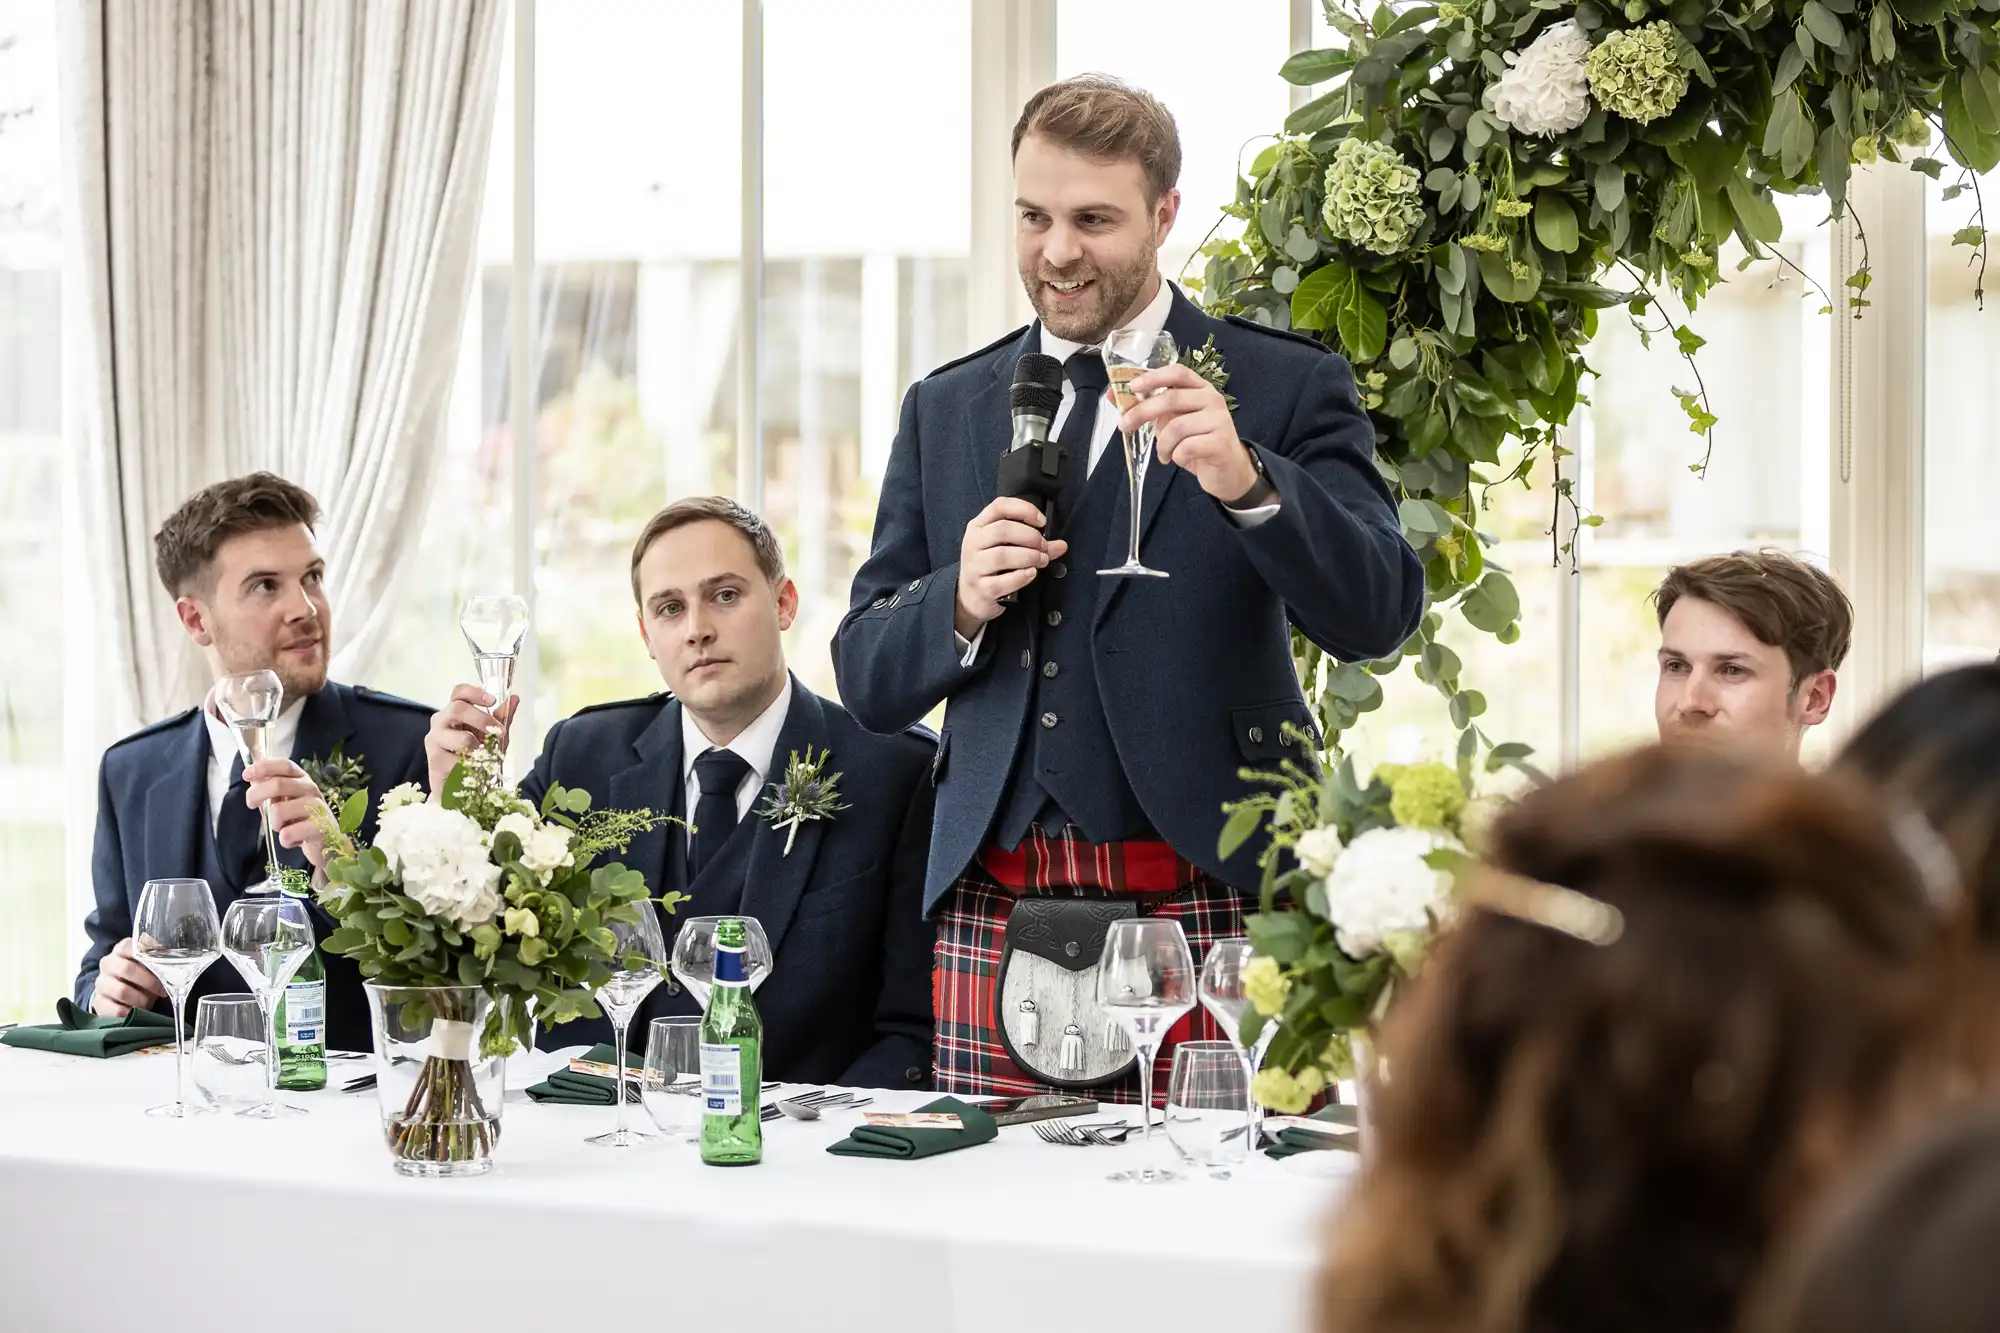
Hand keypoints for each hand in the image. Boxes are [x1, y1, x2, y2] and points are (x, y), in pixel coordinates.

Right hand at [91, 937, 165, 1016]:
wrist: (119, 992)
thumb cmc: (141, 975)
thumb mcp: (149, 964)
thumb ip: (159, 959)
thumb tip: (175, 962)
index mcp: (121, 950)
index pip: (128, 947)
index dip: (148, 957)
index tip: (163, 967)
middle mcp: (108, 964)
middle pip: (126, 969)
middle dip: (149, 982)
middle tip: (162, 990)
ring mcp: (101, 984)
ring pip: (121, 991)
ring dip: (141, 999)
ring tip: (150, 1002)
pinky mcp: (99, 1003)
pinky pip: (114, 1010)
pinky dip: (130, 1013)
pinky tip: (138, 1012)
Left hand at [244, 759, 333, 871]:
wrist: (327, 842)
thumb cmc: (300, 819)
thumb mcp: (285, 800)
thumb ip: (270, 788)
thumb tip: (252, 779)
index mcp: (302, 780)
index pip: (285, 765)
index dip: (264, 767)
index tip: (246, 775)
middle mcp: (311, 789)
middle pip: (278, 784)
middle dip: (256, 794)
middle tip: (251, 804)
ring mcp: (317, 808)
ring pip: (279, 811)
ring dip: (274, 823)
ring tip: (284, 828)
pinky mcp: (320, 827)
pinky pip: (288, 834)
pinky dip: (285, 840)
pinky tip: (294, 840)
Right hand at [426, 685, 515, 793]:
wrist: (455, 787)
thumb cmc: (472, 756)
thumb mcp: (490, 736)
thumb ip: (500, 718)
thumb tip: (514, 698)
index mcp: (453, 712)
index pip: (458, 693)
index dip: (474, 692)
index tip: (492, 700)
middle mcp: (440, 722)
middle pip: (457, 708)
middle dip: (482, 719)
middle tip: (498, 731)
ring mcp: (434, 740)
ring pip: (462, 738)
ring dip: (480, 749)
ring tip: (484, 758)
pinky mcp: (434, 760)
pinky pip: (459, 760)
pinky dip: (472, 767)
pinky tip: (471, 770)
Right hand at [954, 497, 1069, 639]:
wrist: (970, 596)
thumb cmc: (991, 566)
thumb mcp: (1006, 548)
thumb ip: (1034, 544)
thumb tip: (1062, 545)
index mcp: (979, 526)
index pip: (999, 506)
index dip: (1024, 510)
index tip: (1042, 522)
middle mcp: (973, 543)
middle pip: (1002, 530)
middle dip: (1030, 537)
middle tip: (1044, 547)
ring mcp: (974, 566)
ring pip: (1002, 555)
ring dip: (1029, 557)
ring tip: (1041, 560)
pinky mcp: (981, 588)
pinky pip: (1002, 581)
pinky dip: (1021, 577)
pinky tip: (1031, 573)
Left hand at [1120, 363, 1261, 502]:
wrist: (1228, 469)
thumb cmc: (1197, 442)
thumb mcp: (1171, 422)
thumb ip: (1148, 408)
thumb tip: (1113, 395)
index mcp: (1200, 389)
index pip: (1178, 372)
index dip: (1154, 377)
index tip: (1132, 386)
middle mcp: (1212, 399)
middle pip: (1171, 398)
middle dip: (1142, 412)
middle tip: (1125, 426)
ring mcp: (1219, 420)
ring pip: (1176, 427)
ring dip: (1162, 444)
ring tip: (1164, 454)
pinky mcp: (1220, 443)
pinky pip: (1186, 448)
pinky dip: (1176, 456)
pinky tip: (1178, 459)